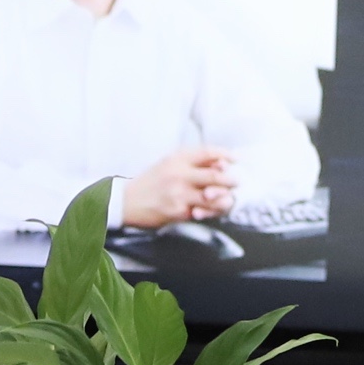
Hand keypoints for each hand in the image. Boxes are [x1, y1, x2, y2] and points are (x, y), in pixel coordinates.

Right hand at [119, 147, 239, 229]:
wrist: (127, 201)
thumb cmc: (150, 183)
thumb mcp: (167, 164)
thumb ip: (190, 162)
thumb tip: (219, 164)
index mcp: (177, 159)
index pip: (207, 152)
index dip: (225, 155)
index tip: (235, 159)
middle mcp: (179, 174)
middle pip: (215, 175)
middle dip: (231, 180)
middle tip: (237, 182)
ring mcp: (179, 193)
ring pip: (213, 197)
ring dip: (225, 199)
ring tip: (229, 199)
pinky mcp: (179, 211)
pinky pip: (203, 212)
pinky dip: (212, 212)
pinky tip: (212, 210)